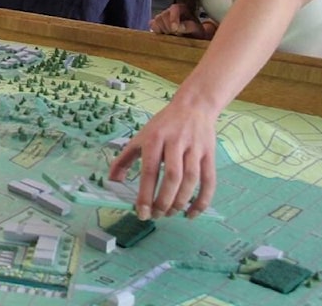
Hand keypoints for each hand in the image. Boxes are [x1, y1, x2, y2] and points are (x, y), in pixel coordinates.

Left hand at [108, 95, 217, 219]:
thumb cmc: (163, 125)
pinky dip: (202, 200)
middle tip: (157, 215)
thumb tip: (112, 181)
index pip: (149, 171)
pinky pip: (209, 181)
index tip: (142, 213)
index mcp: (154, 139)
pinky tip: (192, 213)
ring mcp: (194, 149)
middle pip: (172, 177)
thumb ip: (124, 158)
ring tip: (170, 213)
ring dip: (181, 201)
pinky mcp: (209, 154)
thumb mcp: (140, 137)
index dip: (145, 194)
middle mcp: (175, 143)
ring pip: (191, 180)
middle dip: (164, 201)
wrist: (193, 106)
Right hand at [149, 4, 216, 38]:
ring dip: (163, 29)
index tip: (175, 29)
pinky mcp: (157, 24)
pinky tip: (163, 35)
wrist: (194, 39)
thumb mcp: (198, 30)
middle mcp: (171, 11)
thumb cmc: (196, 34)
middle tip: (175, 35)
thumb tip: (179, 27)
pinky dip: (156, 30)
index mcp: (182, 9)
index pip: (175, 8)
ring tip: (171, 36)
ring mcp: (163, 17)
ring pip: (157, 19)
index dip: (173, 18)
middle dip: (169, 27)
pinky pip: (152, 24)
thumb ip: (190, 26)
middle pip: (163, 15)